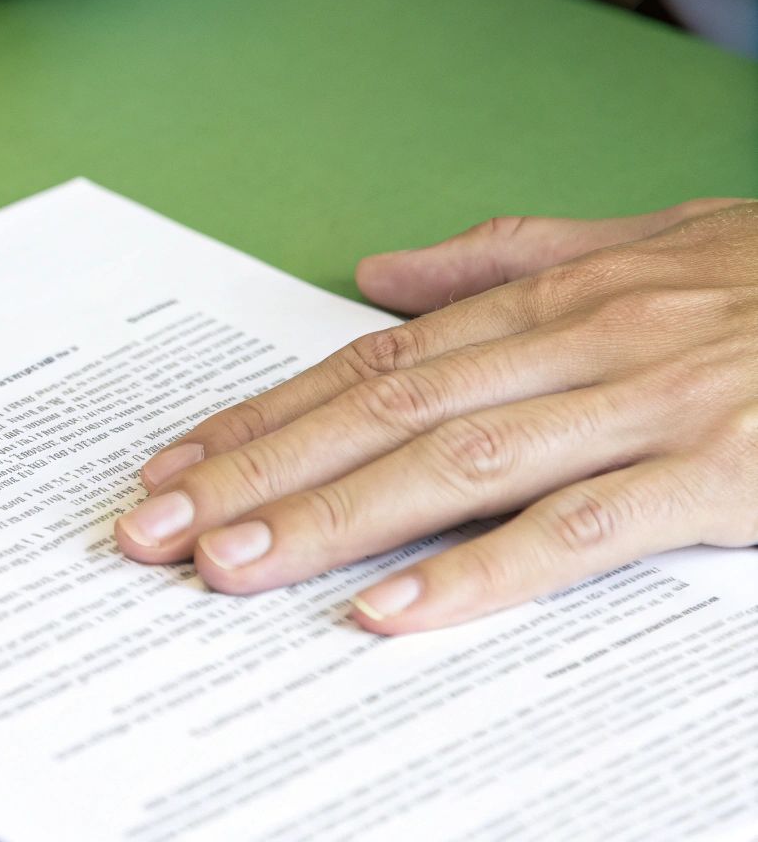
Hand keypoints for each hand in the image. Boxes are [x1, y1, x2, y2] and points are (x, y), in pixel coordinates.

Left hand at [115, 198, 757, 632]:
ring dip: (330, 519)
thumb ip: (508, 256)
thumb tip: (379, 271)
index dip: (265, 416)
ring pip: (453, 464)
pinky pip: (579, 531)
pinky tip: (392, 612)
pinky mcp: (718, 472)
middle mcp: (580, 343)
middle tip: (153, 528)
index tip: (175, 464)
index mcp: (553, 298)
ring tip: (230, 568)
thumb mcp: (647, 241)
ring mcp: (646, 406)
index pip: (372, 363)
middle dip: (257, 473)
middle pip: (382, 412)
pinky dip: (480, 572)